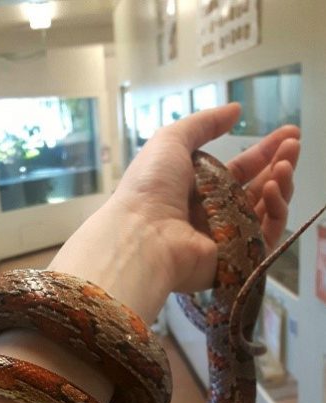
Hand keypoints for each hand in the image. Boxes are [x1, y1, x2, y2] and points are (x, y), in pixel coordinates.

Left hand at [112, 103, 299, 291]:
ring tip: (284, 165)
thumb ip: (203, 124)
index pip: (236, 171)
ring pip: (264, 211)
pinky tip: (272, 189)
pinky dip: (275, 211)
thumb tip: (235, 110)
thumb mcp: (170, 141)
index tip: (287, 134)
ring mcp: (224, 238)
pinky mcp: (236, 259)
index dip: (262, 152)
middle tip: (294, 144)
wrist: (142, 236)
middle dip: (278, 164)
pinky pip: (266, 235)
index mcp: (194, 191)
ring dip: (280, 184)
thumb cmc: (150, 188)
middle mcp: (210, 215)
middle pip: (255, 190)